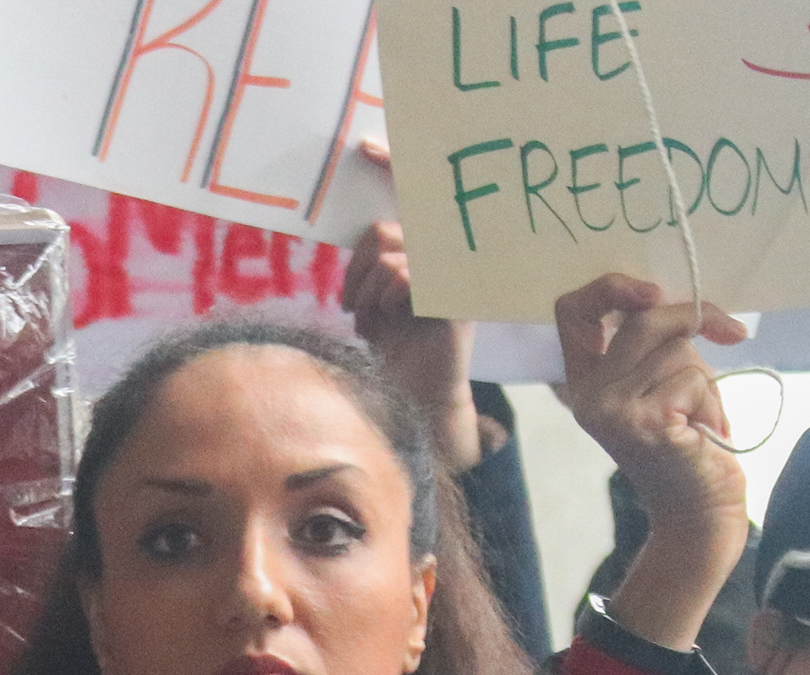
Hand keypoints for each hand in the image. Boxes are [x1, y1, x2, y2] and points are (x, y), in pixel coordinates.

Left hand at [339, 143, 480, 473]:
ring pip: (387, 252)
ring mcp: (452, 270)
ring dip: (367, 290)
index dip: (391, 164)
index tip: (365, 147)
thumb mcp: (376, 299)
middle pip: (381, 229)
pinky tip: (389, 320)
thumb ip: (373, 263)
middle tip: (355, 302)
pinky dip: (383, 299)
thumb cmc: (394, 346)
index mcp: (425, 247)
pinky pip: (403, 274)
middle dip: (357, 268)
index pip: (408, 197)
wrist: (416, 393)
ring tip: (373, 317)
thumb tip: (363, 233)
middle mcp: (443, 252)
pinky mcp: (453, 292)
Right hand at [553, 271, 750, 651]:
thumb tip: (682, 298)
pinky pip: (691, 377)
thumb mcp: (664, 380)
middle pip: (643, 318)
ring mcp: (608, 408)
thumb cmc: (689, 443)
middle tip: (728, 333)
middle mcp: (585, 395)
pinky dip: (711, 400)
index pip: (572, 311)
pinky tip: (701, 432)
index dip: (612, 287)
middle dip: (694, 320)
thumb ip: (656, 343)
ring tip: (699, 415)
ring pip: (676, 347)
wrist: (699, 510)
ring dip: (706, 375)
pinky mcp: (641, 421)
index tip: (655, 292)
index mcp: (583, 380)